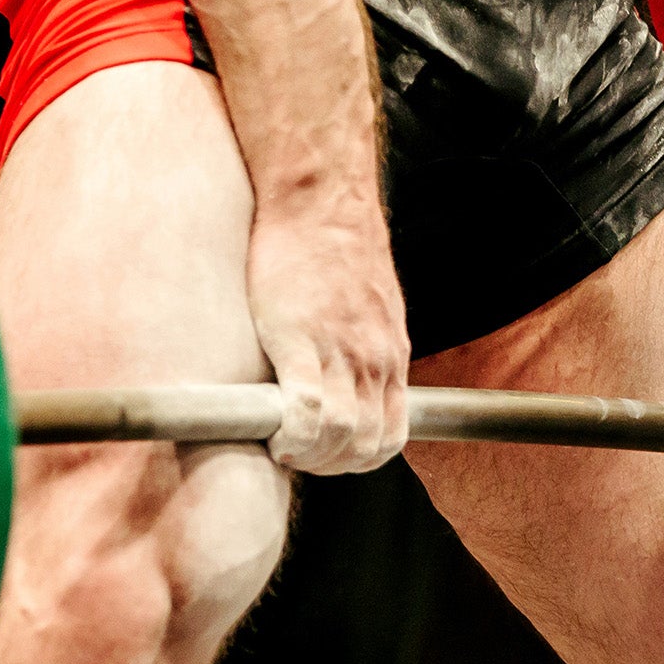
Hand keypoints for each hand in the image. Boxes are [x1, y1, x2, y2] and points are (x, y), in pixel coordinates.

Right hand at [246, 204, 409, 475]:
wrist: (321, 198)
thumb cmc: (332, 245)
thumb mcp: (369, 303)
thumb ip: (363, 342)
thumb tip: (346, 373)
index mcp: (389, 353)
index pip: (391, 435)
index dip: (357, 458)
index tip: (325, 453)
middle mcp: (374, 358)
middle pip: (366, 444)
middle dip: (330, 464)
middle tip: (295, 451)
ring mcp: (342, 350)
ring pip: (342, 437)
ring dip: (309, 455)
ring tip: (280, 439)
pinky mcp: (301, 337)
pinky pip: (309, 411)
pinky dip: (293, 434)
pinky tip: (272, 426)